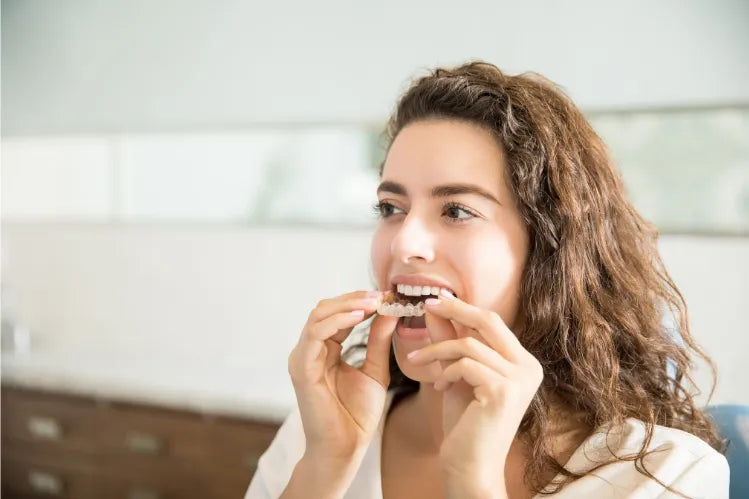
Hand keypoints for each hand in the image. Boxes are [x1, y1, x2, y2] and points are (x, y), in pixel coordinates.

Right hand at [287, 290, 397, 461]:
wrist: (347, 448)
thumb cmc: (357, 415)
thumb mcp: (375, 369)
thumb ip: (378, 340)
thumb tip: (389, 311)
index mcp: (324, 350)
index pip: (337, 314)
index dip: (361, 302)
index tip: (387, 296)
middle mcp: (309, 351)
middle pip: (325, 309)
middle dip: (354, 298)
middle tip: (381, 295)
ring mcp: (302, 358)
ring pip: (318, 316)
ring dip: (347, 305)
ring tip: (374, 303)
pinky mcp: (302, 367)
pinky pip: (316, 334)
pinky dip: (338, 321)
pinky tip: (360, 316)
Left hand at [406, 290, 542, 495]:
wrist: (470, 467)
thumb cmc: (465, 426)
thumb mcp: (456, 375)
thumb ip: (450, 341)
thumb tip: (436, 308)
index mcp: (523, 363)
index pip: (492, 322)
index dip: (463, 308)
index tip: (436, 299)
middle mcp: (528, 367)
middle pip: (488, 320)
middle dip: (454, 309)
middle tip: (426, 304)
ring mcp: (520, 379)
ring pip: (469, 344)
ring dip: (436, 350)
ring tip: (417, 362)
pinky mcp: (503, 391)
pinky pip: (465, 364)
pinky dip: (445, 371)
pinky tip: (438, 387)